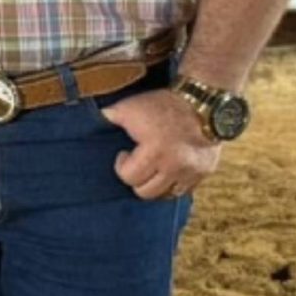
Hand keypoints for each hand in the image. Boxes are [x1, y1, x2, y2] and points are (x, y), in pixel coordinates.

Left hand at [102, 88, 221, 199]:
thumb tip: (89, 122)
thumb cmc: (163, 104)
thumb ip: (108, 118)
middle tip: (139, 163)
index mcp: (155, 152)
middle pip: (146, 192)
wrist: (204, 101)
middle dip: (138, 179)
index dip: (122, 166)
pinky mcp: (206, 171)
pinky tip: (169, 169)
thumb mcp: (130, 107)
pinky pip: (186, 189)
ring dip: (157, 184)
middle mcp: (175, 166)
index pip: (129, 177)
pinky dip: (175, 183)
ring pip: (167, 195)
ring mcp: (192, 171)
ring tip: (153, 168)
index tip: (125, 153)